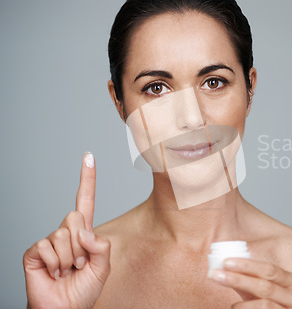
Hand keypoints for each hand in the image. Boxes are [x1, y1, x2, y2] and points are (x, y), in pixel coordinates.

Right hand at [23, 152, 110, 308]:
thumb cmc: (84, 289)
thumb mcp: (103, 267)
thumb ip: (101, 246)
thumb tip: (84, 230)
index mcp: (84, 233)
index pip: (85, 200)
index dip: (87, 179)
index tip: (88, 156)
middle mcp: (66, 232)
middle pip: (75, 216)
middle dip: (81, 244)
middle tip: (78, 265)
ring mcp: (49, 241)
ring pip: (63, 234)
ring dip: (69, 258)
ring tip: (66, 271)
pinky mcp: (34, 251)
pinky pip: (47, 246)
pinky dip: (54, 264)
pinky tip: (53, 273)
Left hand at [208, 258, 291, 307]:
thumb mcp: (265, 294)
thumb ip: (251, 281)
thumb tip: (223, 266)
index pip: (270, 270)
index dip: (247, 265)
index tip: (225, 262)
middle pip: (265, 286)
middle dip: (238, 279)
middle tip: (215, 275)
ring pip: (265, 305)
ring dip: (241, 304)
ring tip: (230, 305)